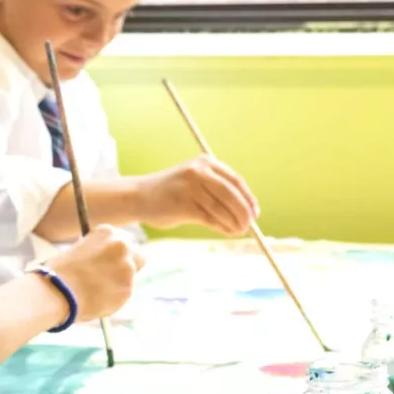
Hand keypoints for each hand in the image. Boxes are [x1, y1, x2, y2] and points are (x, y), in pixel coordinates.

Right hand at [51, 225, 144, 321]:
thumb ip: (95, 252)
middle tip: (113, 275)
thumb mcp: (76, 251)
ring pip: (130, 276)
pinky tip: (97, 299)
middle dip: (127, 264)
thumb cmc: (59, 272)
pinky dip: (114, 297)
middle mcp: (122, 246)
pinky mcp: (128, 289)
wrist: (57, 293)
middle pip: (137, 255)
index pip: (122, 239)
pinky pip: (124, 293)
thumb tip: (100, 260)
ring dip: (118, 282)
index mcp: (108, 232)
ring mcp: (127, 268)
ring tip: (96, 291)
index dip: (114, 252)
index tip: (107, 260)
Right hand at [137, 155, 259, 235]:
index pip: (235, 181)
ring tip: (238, 230)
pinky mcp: (183, 204)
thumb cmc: (170, 193)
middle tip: (249, 225)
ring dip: (233, 222)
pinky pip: (209, 218)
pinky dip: (222, 226)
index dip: (248, 198)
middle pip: (231, 194)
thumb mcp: (194, 182)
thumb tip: (246, 210)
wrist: (138, 196)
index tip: (255, 212)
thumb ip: (215, 189)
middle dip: (243, 212)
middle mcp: (198, 172)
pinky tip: (227, 231)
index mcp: (205, 163)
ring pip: (221, 208)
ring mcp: (190, 188)